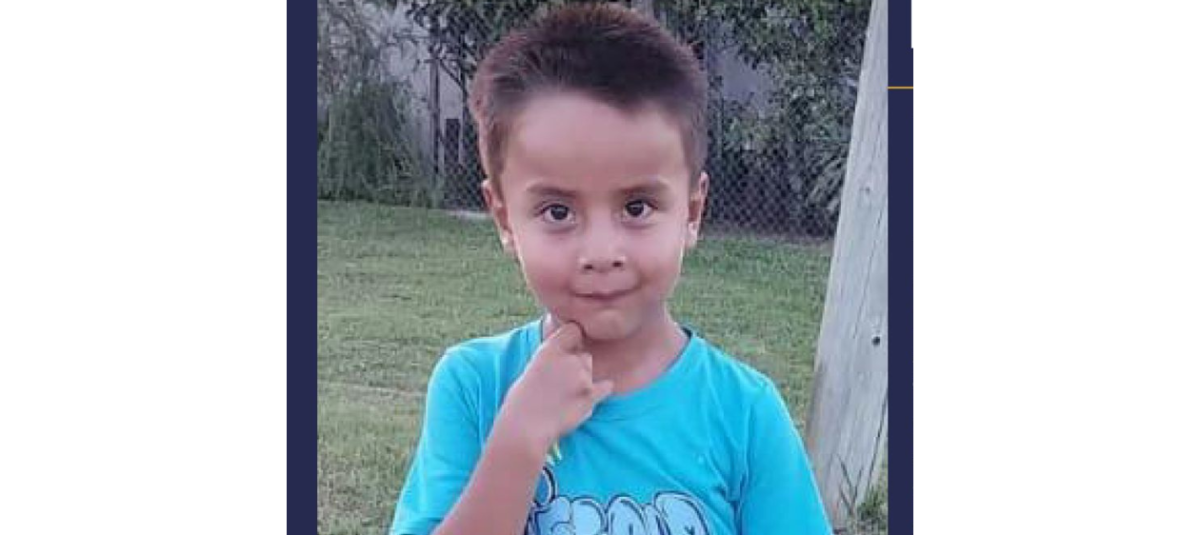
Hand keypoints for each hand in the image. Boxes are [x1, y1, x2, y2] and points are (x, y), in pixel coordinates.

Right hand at [497, 322, 614, 453]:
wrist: (524, 430)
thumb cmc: (520, 404)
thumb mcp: (531, 371)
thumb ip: (550, 361)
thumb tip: (564, 358)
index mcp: (549, 350)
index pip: (573, 330)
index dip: (573, 339)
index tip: (570, 348)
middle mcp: (568, 359)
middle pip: (584, 355)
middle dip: (577, 365)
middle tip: (562, 383)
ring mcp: (582, 376)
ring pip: (590, 371)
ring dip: (584, 380)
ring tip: (566, 398)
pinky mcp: (590, 395)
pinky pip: (605, 387)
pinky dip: (600, 391)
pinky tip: (588, 399)